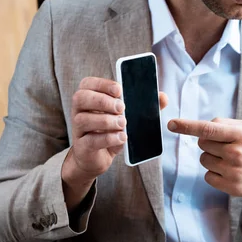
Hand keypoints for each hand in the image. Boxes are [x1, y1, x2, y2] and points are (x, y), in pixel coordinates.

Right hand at [62, 77, 167, 210]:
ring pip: (84, 120)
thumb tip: (163, 97)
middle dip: (102, 101)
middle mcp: (79, 111)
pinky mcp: (82, 147)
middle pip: (81, 98)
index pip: (87, 83)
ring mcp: (78, 130)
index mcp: (88, 98)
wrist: (98, 158)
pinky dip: (108, 138)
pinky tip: (122, 137)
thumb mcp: (126, 117)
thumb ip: (143, 106)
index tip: (119, 90)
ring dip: (106, 120)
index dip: (102, 84)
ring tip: (123, 123)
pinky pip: (91, 140)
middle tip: (122, 107)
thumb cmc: (111, 132)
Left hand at [168, 117, 241, 198]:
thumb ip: (225, 125)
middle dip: (209, 143)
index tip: (171, 124)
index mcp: (240, 135)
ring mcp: (232, 172)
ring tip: (230, 161)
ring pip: (203, 160)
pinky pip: (207, 176)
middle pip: (202, 144)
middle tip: (226, 148)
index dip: (187, 126)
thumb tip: (202, 127)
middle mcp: (236, 153)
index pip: (208, 128)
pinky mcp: (230, 187)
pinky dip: (214, 173)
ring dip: (212, 159)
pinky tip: (229, 172)